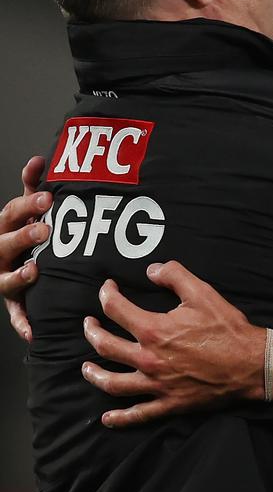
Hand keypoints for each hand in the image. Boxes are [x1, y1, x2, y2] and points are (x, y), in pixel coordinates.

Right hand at [1, 157, 50, 341]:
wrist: (14, 261)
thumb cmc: (26, 232)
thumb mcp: (27, 209)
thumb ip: (32, 186)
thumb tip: (39, 159)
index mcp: (5, 226)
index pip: (12, 211)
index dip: (29, 204)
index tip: (48, 196)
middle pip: (6, 242)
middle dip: (25, 235)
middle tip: (45, 229)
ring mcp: (3, 276)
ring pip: (7, 279)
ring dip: (20, 275)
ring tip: (35, 269)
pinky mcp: (12, 300)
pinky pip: (16, 314)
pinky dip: (23, 324)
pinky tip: (32, 332)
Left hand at [81, 261, 265, 426]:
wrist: (251, 364)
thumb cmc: (227, 329)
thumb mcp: (202, 292)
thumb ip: (174, 275)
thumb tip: (151, 270)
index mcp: (153, 330)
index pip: (116, 309)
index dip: (106, 294)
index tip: (107, 289)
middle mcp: (148, 359)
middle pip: (105, 346)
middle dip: (92, 331)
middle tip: (88, 324)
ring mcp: (156, 384)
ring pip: (113, 383)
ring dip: (94, 374)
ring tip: (86, 368)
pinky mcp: (169, 404)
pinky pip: (138, 414)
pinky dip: (120, 418)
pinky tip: (107, 418)